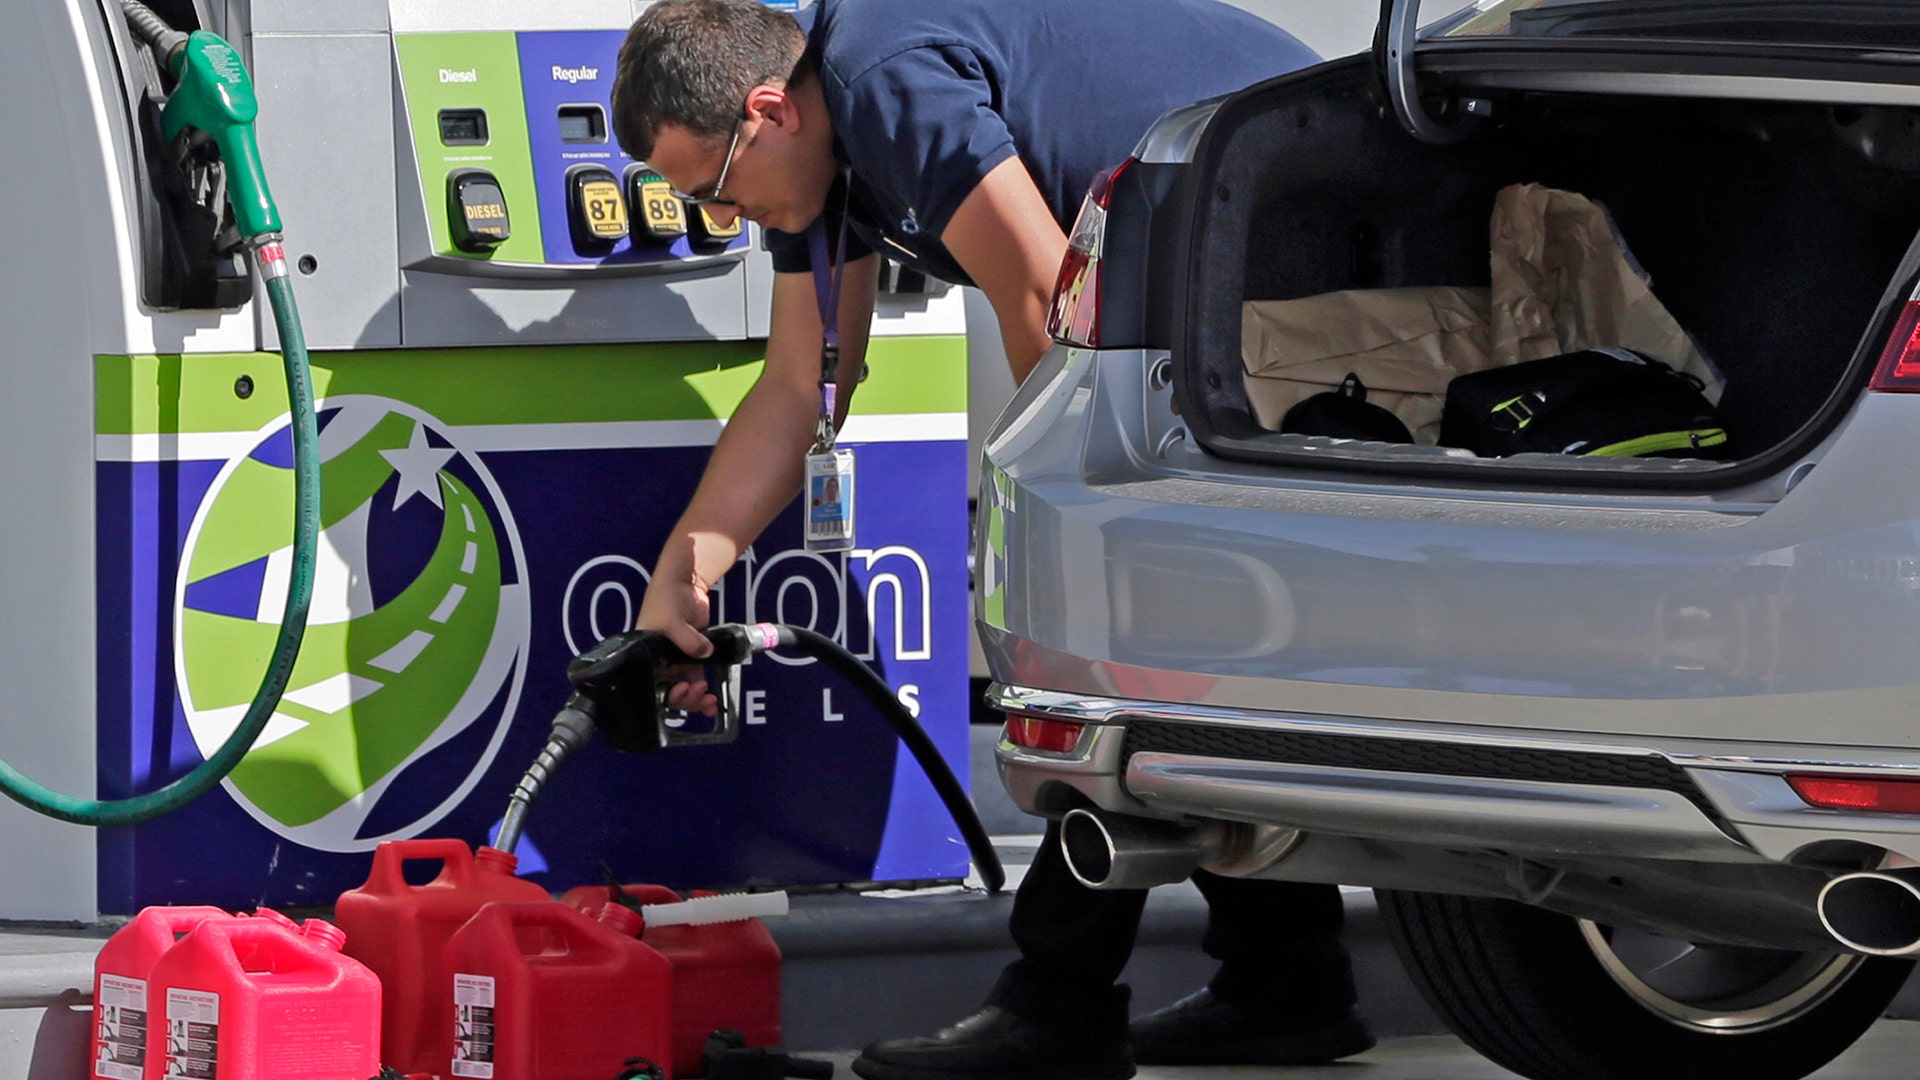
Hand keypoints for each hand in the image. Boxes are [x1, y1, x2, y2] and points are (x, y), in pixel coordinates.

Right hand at [636, 534, 718, 714]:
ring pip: (685, 687)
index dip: (670, 694)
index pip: (654, 686)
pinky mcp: (693, 652)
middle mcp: (659, 661)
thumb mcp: (672, 621)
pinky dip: (704, 690)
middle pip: (671, 691)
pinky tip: (713, 699)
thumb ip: (689, 641)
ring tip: (710, 701)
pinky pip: (696, 676)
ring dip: (697, 698)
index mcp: (645, 656)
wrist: (684, 581)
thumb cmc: (666, 597)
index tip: (684, 689)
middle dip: (687, 699)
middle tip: (701, 694)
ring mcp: (676, 658)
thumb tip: (705, 654)